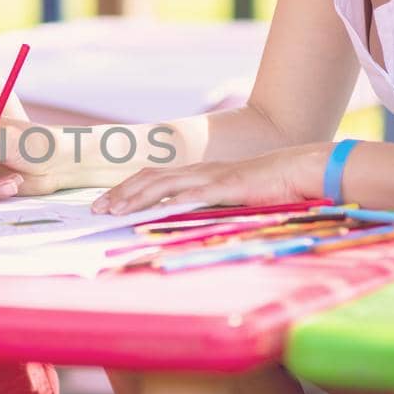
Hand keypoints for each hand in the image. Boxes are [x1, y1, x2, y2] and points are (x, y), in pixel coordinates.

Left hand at [89, 145, 325, 215]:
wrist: (297, 171)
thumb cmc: (267, 187)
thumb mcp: (229, 198)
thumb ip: (206, 206)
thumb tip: (180, 222)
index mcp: (197, 175)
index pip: (153, 179)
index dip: (127, 190)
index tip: (105, 204)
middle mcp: (198, 172)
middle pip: (149, 179)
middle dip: (120, 193)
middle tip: (96, 209)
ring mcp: (210, 177)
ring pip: (163, 185)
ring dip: (136, 197)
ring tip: (114, 210)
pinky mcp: (226, 186)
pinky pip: (194, 195)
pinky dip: (172, 203)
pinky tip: (155, 212)